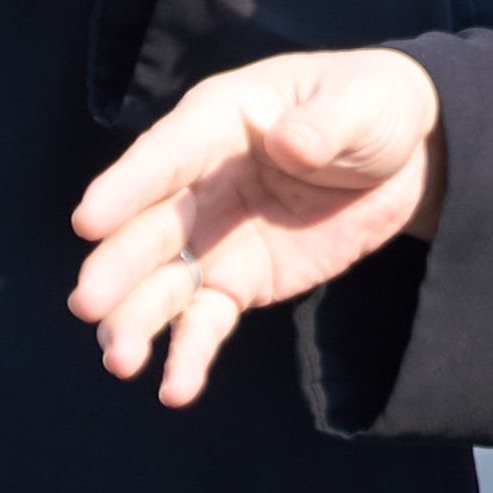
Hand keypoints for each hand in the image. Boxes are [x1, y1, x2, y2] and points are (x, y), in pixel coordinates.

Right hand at [71, 46, 444, 405]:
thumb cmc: (370, 107)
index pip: (162, 155)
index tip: (87, 220)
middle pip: (147, 229)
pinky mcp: (238, 283)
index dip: (125, 187)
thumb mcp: (361, 102)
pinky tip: (176, 390)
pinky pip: (205, 322)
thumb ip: (325, 124)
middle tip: (88, 304)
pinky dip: (189, 355)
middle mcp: (197, 183)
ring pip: (161, 285)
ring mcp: (212, 238)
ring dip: (134, 322)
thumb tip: (291, 143)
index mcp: (215, 122)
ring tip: (120, 361)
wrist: (404, 158)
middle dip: (114, 267)